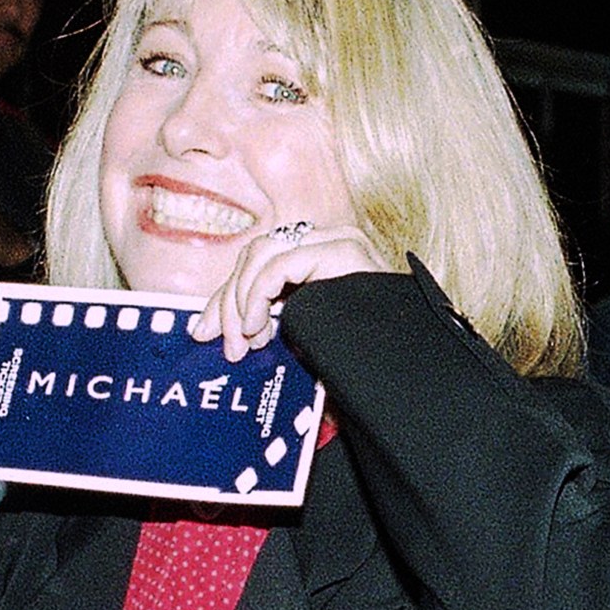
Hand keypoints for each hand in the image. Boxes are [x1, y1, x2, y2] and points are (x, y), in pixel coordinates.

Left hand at [194, 221, 394, 362]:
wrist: (405, 369)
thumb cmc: (362, 360)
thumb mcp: (302, 337)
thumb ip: (265, 323)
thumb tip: (207, 327)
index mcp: (318, 256)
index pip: (257, 260)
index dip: (225, 295)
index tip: (204, 332)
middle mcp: (328, 240)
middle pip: (255, 253)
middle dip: (228, 300)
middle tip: (225, 346)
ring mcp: (339, 241)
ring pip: (262, 253)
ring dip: (241, 299)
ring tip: (245, 341)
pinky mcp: (344, 251)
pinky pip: (279, 266)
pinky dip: (257, 296)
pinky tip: (256, 326)